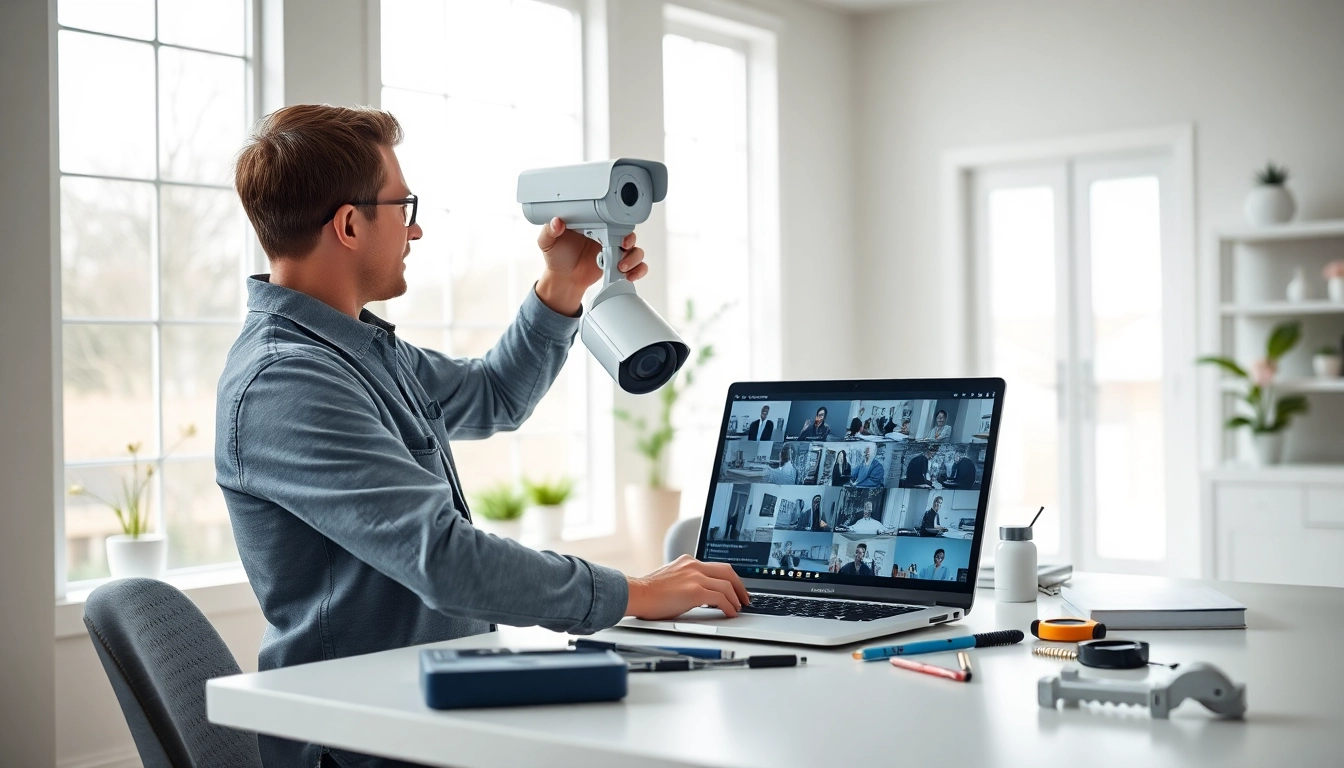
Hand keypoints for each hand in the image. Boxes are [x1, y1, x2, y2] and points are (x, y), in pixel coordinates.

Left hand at [534, 218, 647, 315]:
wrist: (562, 279)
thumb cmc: (557, 257)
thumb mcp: (548, 242)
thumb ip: (549, 231)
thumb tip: (556, 221)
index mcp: (593, 226)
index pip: (611, 218)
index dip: (618, 221)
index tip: (615, 229)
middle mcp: (606, 236)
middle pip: (629, 232)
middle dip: (630, 239)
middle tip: (622, 246)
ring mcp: (614, 251)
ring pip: (636, 250)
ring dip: (634, 257)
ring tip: (622, 266)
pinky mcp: (618, 265)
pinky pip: (637, 266)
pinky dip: (638, 270)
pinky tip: (629, 275)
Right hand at [625, 555, 749, 619]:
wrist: (636, 594)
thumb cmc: (648, 592)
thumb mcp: (671, 578)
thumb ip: (686, 580)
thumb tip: (699, 593)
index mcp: (688, 562)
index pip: (717, 567)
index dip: (730, 578)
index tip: (736, 588)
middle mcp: (693, 565)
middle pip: (727, 571)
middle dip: (740, 586)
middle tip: (744, 598)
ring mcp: (695, 577)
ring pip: (726, 585)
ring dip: (736, 598)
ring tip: (738, 608)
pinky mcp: (694, 591)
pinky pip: (720, 598)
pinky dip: (729, 606)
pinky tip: (730, 613)